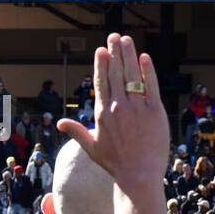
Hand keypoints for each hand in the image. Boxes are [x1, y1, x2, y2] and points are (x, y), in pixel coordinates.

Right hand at [56, 33, 168, 186]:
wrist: (138, 176)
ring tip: (127, 40)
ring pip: (132, 76)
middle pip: (116, 73)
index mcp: (102, 113)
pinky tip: (144, 58)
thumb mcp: (92, 148)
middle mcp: (118, 107)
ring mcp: (137, 109)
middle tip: (114, 37)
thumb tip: (59, 123)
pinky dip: (147, 71)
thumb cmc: (116, 164)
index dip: (101, 64)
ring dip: (129, 55)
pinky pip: (151, 87)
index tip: (101, 50)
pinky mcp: (155, 113)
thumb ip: (77, 131)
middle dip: (114, 52)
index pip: (101, 82)